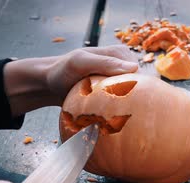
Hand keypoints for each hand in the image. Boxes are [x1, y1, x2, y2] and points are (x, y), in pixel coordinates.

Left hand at [4, 45, 138, 116]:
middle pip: (139, 87)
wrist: (49, 85)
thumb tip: (134, 67)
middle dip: (133, 100)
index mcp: (120, 55)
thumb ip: (104, 63)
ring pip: (132, 97)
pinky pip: (122, 105)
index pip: (140, 73)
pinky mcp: (112, 95)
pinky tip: (111, 119)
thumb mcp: (80, 62)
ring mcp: (117, 82)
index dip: (138, 88)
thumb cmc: (62, 70)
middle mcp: (122, 67)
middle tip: (118, 112)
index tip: (124, 102)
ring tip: (114, 117)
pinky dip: (118, 112)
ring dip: (125, 108)